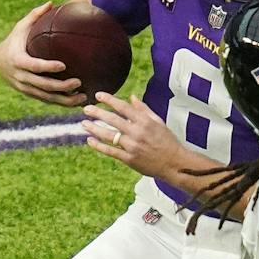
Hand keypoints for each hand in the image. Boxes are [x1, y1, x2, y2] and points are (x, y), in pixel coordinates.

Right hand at [0, 1, 84, 105]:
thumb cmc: (15, 40)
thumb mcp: (21, 27)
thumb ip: (34, 16)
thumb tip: (51, 2)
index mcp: (18, 60)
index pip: (34, 66)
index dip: (47, 67)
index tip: (63, 65)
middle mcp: (21, 77)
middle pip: (43, 85)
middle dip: (61, 86)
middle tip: (78, 82)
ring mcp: (26, 88)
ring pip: (46, 97)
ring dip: (65, 99)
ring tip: (83, 97)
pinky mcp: (31, 94)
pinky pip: (47, 101)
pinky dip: (62, 103)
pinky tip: (78, 102)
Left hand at [83, 91, 206, 185]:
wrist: (174, 163)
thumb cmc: (168, 141)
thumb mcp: (158, 122)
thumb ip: (144, 109)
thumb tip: (131, 97)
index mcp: (145, 121)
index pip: (123, 107)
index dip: (109, 100)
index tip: (98, 95)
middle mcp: (137, 132)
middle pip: (113, 120)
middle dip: (97, 113)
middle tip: (86, 109)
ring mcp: (133, 146)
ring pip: (109, 135)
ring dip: (94, 129)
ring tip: (84, 124)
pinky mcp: (129, 159)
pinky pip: (110, 151)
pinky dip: (99, 146)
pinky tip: (90, 140)